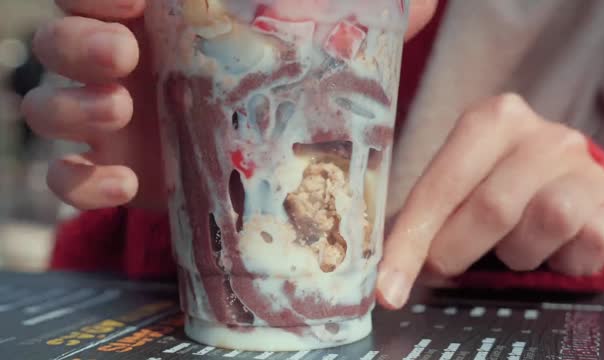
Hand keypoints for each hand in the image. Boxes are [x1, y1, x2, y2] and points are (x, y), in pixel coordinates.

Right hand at [21, 0, 436, 210]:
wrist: (271, 167)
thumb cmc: (290, 91)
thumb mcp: (318, 44)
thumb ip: (349, 14)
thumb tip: (417, 1)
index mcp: (161, 22)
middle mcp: (127, 64)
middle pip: (62, 40)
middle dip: (79, 42)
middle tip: (123, 55)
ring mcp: (116, 120)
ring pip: (51, 104)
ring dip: (70, 105)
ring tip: (120, 109)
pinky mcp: (120, 172)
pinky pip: (68, 178)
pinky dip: (79, 181)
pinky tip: (121, 182)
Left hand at [377, 94, 603, 308]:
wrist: (566, 184)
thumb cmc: (497, 185)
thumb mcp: (458, 187)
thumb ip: (424, 216)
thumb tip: (384, 272)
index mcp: (494, 119)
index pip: (442, 185)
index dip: (411, 242)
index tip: (387, 288)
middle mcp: (545, 135)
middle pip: (492, 207)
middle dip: (455, 251)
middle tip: (442, 266)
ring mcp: (585, 168)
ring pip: (545, 222)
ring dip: (516, 252)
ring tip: (511, 244)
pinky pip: (581, 247)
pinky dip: (557, 261)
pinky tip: (550, 248)